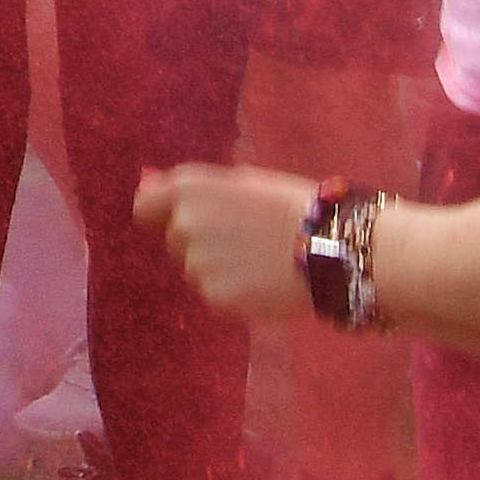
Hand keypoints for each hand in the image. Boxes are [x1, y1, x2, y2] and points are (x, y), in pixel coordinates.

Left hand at [139, 160, 333, 322]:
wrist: (334, 248)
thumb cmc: (295, 207)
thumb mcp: (242, 183)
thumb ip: (191, 189)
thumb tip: (144, 183)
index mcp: (189, 187)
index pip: (146, 208)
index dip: (164, 217)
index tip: (192, 224)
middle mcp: (184, 223)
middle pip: (174, 241)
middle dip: (199, 242)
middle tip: (246, 241)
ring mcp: (196, 262)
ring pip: (194, 270)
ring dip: (217, 269)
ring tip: (260, 262)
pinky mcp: (215, 297)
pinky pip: (214, 295)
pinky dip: (233, 293)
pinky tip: (263, 283)